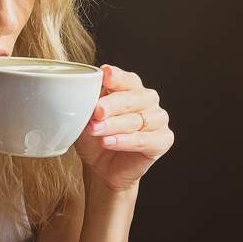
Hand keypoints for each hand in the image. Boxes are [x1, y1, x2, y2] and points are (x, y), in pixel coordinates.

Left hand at [74, 64, 174, 191]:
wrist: (100, 166)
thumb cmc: (93, 135)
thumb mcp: (84, 117)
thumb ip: (86, 103)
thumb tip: (79, 92)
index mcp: (128, 86)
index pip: (125, 78)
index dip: (116, 77)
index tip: (105, 75)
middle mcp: (146, 99)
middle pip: (133, 98)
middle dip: (112, 104)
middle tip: (97, 111)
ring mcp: (158, 118)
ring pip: (137, 120)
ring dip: (113, 125)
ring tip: (95, 130)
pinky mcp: (163, 140)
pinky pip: (144, 140)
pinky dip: (124, 141)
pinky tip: (108, 142)